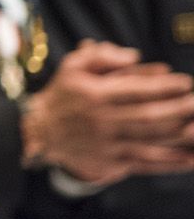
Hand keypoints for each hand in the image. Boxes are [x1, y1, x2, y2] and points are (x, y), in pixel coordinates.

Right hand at [23, 40, 193, 183]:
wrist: (40, 131)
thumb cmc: (62, 94)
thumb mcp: (72, 66)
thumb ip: (101, 56)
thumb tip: (134, 55)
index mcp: (95, 94)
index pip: (135, 90)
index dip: (163, 87)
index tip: (185, 82)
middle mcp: (104, 120)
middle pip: (149, 116)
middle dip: (179, 110)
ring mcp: (109, 143)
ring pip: (151, 141)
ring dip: (181, 137)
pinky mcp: (112, 162)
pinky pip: (146, 163)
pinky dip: (170, 163)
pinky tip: (190, 159)